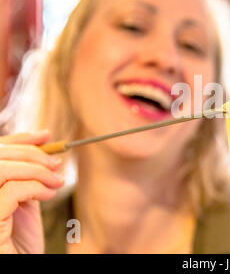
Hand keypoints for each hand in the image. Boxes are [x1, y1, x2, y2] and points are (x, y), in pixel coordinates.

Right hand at [0, 130, 64, 253]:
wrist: (27, 265)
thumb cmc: (21, 242)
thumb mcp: (24, 200)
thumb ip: (25, 175)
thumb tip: (44, 142)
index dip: (17, 140)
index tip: (46, 136)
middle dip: (29, 152)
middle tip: (56, 163)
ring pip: (0, 170)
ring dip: (34, 169)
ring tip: (56, 180)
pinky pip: (10, 191)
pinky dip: (35, 187)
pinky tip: (50, 194)